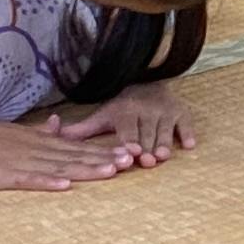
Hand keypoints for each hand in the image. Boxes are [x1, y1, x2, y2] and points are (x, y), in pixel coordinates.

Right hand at [0, 112, 139, 190]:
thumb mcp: (16, 132)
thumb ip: (39, 132)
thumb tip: (58, 125)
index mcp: (39, 141)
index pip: (78, 147)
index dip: (104, 150)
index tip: (131, 152)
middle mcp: (35, 150)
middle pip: (76, 156)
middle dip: (105, 159)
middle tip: (134, 160)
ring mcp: (20, 162)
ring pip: (59, 166)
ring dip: (86, 169)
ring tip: (112, 171)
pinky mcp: (3, 175)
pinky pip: (28, 180)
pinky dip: (47, 182)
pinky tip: (66, 185)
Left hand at [54, 82, 195, 166]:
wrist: (148, 83)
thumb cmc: (122, 108)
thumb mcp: (102, 116)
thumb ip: (81, 130)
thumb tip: (53, 135)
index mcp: (125, 112)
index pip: (127, 129)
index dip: (129, 140)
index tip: (131, 151)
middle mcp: (146, 110)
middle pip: (147, 133)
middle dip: (148, 147)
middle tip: (148, 161)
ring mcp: (165, 111)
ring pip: (165, 129)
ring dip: (165, 142)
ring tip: (164, 156)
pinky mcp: (181, 112)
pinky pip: (186, 123)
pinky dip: (188, 133)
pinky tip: (189, 145)